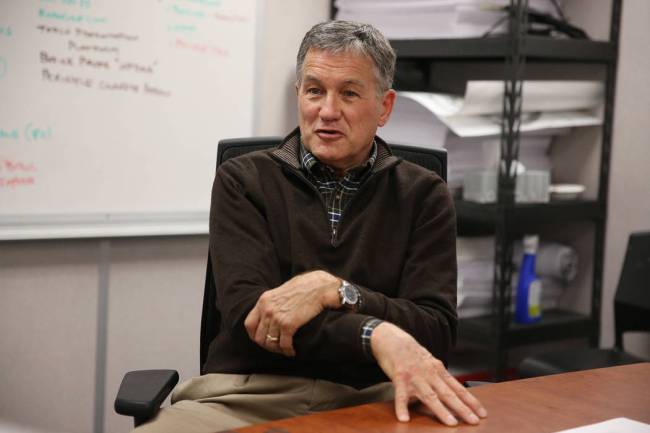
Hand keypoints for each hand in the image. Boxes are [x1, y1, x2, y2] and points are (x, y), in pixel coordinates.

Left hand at [244, 270, 340, 355]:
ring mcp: (277, 317)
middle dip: (267, 345)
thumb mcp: (281, 292)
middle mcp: (267, 310)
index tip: (263, 339)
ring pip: (270, 343)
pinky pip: (284, 344)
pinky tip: (292, 351)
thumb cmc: (304, 287)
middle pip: (259, 337)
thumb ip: (273, 303)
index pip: (249, 324)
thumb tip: (270, 317)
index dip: (255, 335)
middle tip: (276, 347)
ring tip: (285, 349)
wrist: (318, 288)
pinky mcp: (288, 324)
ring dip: (278, 349)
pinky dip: (288, 350)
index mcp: (264, 301)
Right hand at [370, 322, 486, 425]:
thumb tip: (451, 393)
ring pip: (430, 396)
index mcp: (438, 370)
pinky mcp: (399, 379)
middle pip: (448, 394)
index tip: (482, 413)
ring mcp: (415, 377)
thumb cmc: (412, 354)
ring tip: (451, 423)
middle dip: (462, 408)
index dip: (471, 401)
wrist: (393, 340)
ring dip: (441, 410)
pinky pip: (400, 396)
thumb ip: (439, 378)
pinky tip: (404, 418)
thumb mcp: (430, 363)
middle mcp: (429, 374)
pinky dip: (402, 408)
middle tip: (474, 421)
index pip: (458, 388)